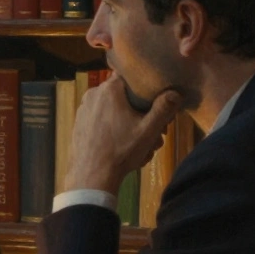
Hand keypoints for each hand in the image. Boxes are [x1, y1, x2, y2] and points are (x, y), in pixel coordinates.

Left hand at [64, 73, 180, 193]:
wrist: (92, 176)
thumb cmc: (121, 150)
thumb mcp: (149, 130)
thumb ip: (164, 109)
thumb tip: (175, 93)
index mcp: (110, 89)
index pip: (132, 77)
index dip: (147, 90)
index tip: (156, 105)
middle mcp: (93, 94)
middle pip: (124, 97)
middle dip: (141, 114)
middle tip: (155, 134)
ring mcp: (83, 109)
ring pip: (114, 111)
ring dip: (129, 125)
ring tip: (141, 146)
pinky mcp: (79, 124)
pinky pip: (102, 121)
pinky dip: (114, 131)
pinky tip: (123, 148)